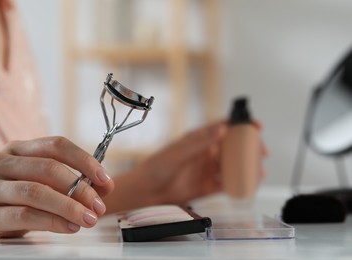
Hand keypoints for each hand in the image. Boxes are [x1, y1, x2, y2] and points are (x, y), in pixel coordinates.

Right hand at [0, 136, 113, 244]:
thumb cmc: (13, 204)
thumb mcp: (42, 188)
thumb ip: (70, 185)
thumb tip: (105, 186)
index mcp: (17, 150)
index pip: (56, 145)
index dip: (84, 159)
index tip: (104, 177)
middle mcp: (0, 162)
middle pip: (48, 167)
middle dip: (80, 188)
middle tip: (98, 206)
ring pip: (36, 191)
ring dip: (69, 206)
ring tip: (88, 218)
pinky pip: (24, 215)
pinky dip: (51, 221)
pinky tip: (68, 227)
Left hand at [105, 120, 267, 212]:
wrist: (146, 192)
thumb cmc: (156, 167)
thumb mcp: (178, 152)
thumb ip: (200, 143)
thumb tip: (221, 130)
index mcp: (199, 140)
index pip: (224, 127)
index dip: (242, 125)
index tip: (256, 126)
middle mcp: (206, 153)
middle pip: (234, 147)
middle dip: (250, 148)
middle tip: (261, 152)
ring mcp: (207, 169)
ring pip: (233, 166)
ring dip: (247, 167)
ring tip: (258, 171)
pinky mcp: (207, 186)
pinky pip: (227, 184)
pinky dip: (238, 184)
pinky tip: (246, 185)